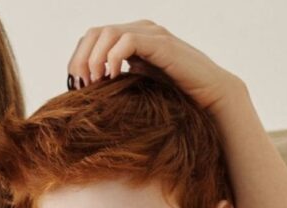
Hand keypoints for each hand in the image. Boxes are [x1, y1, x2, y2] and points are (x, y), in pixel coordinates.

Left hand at [67, 21, 244, 113]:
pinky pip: (127, 41)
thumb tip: (86, 93)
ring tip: (94, 83)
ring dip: (94, 59)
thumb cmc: (174, 98)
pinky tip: (112, 78)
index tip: (76, 87)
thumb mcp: (136, 87)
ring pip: (107, 33)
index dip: (77, 59)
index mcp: (130, 38)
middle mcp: (139, 30)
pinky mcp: (161, 43)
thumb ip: (116, 81)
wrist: (210, 99)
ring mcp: (151, 34)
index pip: (91, 38)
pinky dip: (113, 58)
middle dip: (80, 60)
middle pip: (93, 33)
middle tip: (80, 86)